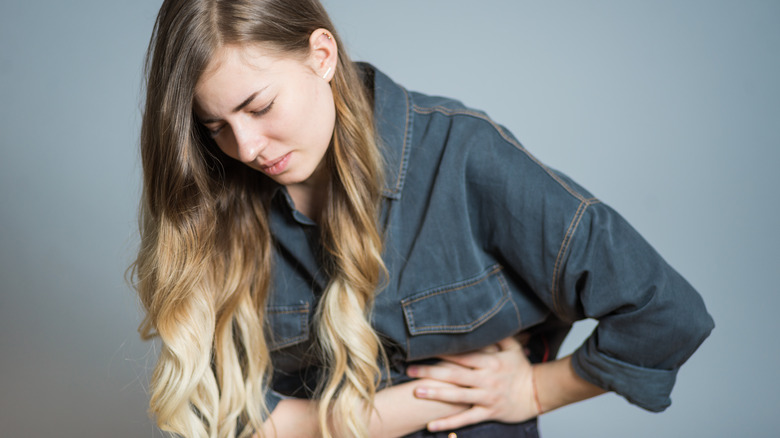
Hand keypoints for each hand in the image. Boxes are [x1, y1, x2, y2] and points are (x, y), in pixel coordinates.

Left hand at [406, 336, 538, 431]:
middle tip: (409, 370)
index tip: (423, 349)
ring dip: (435, 394)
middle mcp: (486, 379)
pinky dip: (449, 423)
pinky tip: (432, 426)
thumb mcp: (512, 348)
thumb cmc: (521, 368)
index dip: (442, 352)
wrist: (537, 393)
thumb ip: (496, 335)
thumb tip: (485, 320)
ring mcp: (486, 397)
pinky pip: (466, 419)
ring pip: (457, 396)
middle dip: (430, 372)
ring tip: (416, 392)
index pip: (462, 355)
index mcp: (490, 362)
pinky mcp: (488, 412)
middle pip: (454, 374)